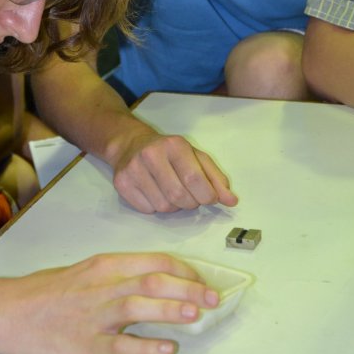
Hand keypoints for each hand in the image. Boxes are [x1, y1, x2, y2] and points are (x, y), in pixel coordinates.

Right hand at [0, 252, 219, 353]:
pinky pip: (123, 346)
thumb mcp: (87, 271)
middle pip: (152, 281)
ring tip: (195, 314)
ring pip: (139, 307)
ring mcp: (96, 316)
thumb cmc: (49, 291)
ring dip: (170, 310)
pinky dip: (147, 347)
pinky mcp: (88, 345)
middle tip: (212, 298)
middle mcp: (104, 286)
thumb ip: (120, 275)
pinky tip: (166, 348)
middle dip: (187, 288)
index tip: (201, 280)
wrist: (10, 312)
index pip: (154, 261)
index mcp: (106, 265)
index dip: (183, 270)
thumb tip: (158, 282)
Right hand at [109, 127, 237, 212]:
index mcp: (174, 145)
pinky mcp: (121, 183)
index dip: (206, 195)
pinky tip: (154, 193)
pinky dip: (155, 207)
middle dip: (190, 203)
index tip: (209, 198)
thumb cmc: (169, 152)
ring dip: (173, 206)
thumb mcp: (195, 157)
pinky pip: (147, 210)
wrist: (130, 143)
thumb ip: (215, 178)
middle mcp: (151, 154)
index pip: (194, 179)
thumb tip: (232, 201)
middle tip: (189, 196)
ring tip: (170, 191)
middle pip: (179, 196)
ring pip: (163, 207)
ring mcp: (134, 169)